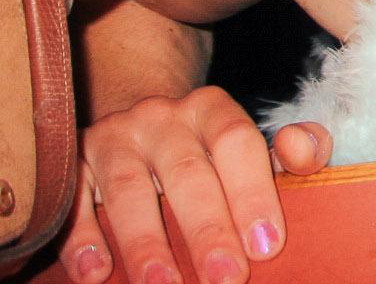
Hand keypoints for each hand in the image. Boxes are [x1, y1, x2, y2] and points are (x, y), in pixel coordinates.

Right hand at [58, 87, 331, 283]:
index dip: (253, 194)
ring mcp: (113, 138)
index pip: (237, 143)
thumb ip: (295, 149)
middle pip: (186, 172)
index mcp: (211, 109)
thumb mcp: (251, 147)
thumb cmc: (208, 152)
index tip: (267, 245)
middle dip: (207, 229)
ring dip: (146, 243)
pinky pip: (72, 201)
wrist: (136, 128)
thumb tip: (304, 150)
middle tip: (227, 279)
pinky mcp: (73, 164)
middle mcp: (161, 117)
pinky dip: (81, 239)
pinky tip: (95, 273)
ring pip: (127, 190)